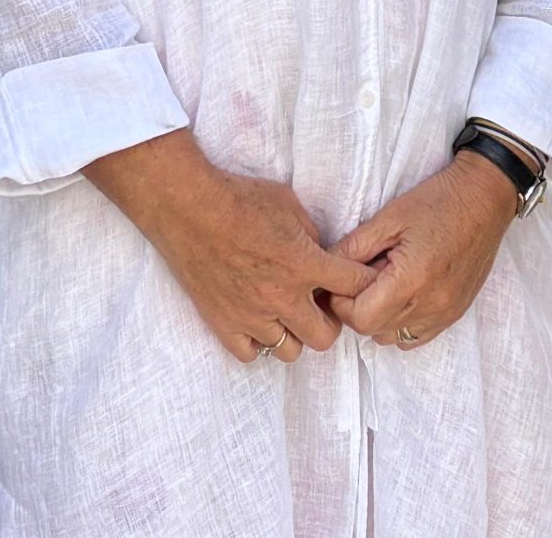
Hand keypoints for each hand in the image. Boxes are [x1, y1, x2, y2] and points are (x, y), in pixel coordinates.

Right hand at [86, 131, 376, 365]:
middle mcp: (281, 297)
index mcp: (302, 264)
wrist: (186, 207)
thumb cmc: (237, 197)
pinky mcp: (222, 323)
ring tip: (285, 311)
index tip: (360, 280)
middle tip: (318, 302)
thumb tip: (322, 252)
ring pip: (290, 351)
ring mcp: (250, 315)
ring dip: (293, 332)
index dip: (365, 282)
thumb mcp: (287, 203)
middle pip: (326, 337)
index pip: (355, 286)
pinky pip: (251, 354)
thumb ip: (311, 234)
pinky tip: (256, 319)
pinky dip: (258, 341)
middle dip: (329, 319)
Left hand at [326, 152, 517, 349]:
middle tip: (361, 276)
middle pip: (373, 330)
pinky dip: (400, 323)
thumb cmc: (437, 202)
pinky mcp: (455, 314)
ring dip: (378, 317)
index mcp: (412, 280)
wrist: (484, 199)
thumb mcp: (388, 218)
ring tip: (382, 283)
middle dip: (357, 308)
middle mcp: (431, 306)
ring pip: (392, 338)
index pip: (360, 318)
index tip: (342, 278)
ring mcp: (445, 314)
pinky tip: (401, 295)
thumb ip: (353, 248)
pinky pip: (415, 337)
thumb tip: (325, 269)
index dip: (342, 302)